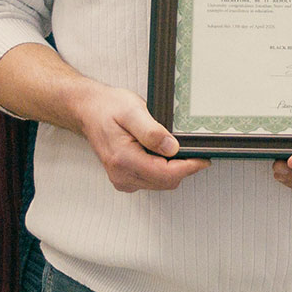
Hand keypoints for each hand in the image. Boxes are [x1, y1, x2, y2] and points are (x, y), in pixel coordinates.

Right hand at [74, 83, 209, 191]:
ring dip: (173, 169)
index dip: (188, 167)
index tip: (203, 158)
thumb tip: (172, 147)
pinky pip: (152, 180)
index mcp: (123, 159)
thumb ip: (152, 131)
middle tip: (193, 149)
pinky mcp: (125, 179)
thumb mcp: (132, 111)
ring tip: (174, 147)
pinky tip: (162, 154)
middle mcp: (121, 175)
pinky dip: (163, 170)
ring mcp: (122, 179)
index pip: (165, 174)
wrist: (89, 111)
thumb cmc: (108, 108)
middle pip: (166, 182)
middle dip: (183, 168)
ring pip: (161, 183)